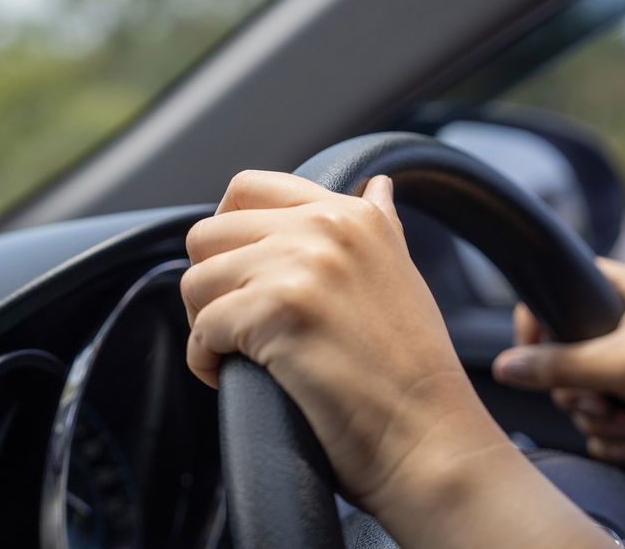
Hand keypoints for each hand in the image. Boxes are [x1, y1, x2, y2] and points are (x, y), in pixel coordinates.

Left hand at [182, 171, 499, 506]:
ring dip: (203, 325)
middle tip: (234, 326)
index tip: (236, 276)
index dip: (225, 233)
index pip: (248, 188)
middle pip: (208, 235)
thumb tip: (377, 185)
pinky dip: (204, 360)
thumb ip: (379, 224)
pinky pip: (202, 329)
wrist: (429, 438)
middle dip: (208, 284)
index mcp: (351, 215)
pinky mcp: (276, 312)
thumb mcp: (401, 274)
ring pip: (195, 281)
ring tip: (236, 354)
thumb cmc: (412, 372)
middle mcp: (325, 227)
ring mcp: (300, 266)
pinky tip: (231, 377)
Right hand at [492, 259, 624, 485]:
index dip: (544, 316)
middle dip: (576, 383)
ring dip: (593, 411)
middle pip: (572, 345)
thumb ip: (558, 364)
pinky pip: (605, 410)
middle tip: (592, 397)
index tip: (531, 348)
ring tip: (621, 422)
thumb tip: (507, 365)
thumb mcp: (624, 365)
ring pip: (587, 384)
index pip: (573, 284)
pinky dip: (610, 430)